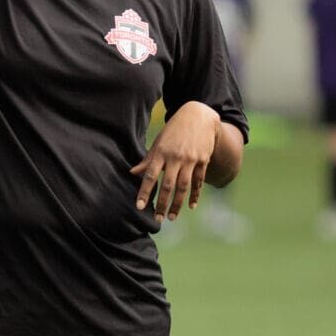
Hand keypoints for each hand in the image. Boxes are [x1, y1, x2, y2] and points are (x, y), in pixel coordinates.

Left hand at [131, 101, 220, 221]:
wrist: (199, 116)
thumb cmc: (174, 131)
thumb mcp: (159, 142)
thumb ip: (148, 160)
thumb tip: (132, 173)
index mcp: (161, 152)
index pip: (150, 175)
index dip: (144, 191)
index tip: (139, 206)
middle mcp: (176, 157)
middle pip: (168, 185)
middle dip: (162, 203)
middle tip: (158, 219)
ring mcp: (191, 159)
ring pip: (184, 186)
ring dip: (178, 203)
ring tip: (171, 217)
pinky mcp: (203, 160)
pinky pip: (198, 181)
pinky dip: (195, 195)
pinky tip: (191, 206)